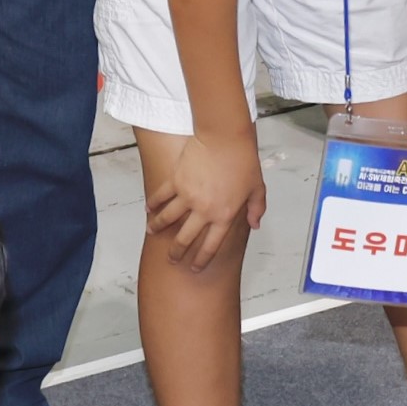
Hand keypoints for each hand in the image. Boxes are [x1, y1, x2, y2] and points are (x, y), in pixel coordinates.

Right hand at [146, 127, 265, 270]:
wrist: (225, 138)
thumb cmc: (243, 161)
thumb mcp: (257, 187)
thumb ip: (256, 208)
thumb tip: (255, 224)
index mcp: (224, 215)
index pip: (211, 245)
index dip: (201, 259)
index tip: (194, 267)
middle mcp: (203, 210)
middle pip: (185, 238)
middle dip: (176, 252)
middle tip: (171, 258)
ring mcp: (187, 196)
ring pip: (167, 219)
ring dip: (158, 228)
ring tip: (152, 232)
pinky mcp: (175, 181)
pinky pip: (161, 196)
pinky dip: (153, 203)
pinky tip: (149, 209)